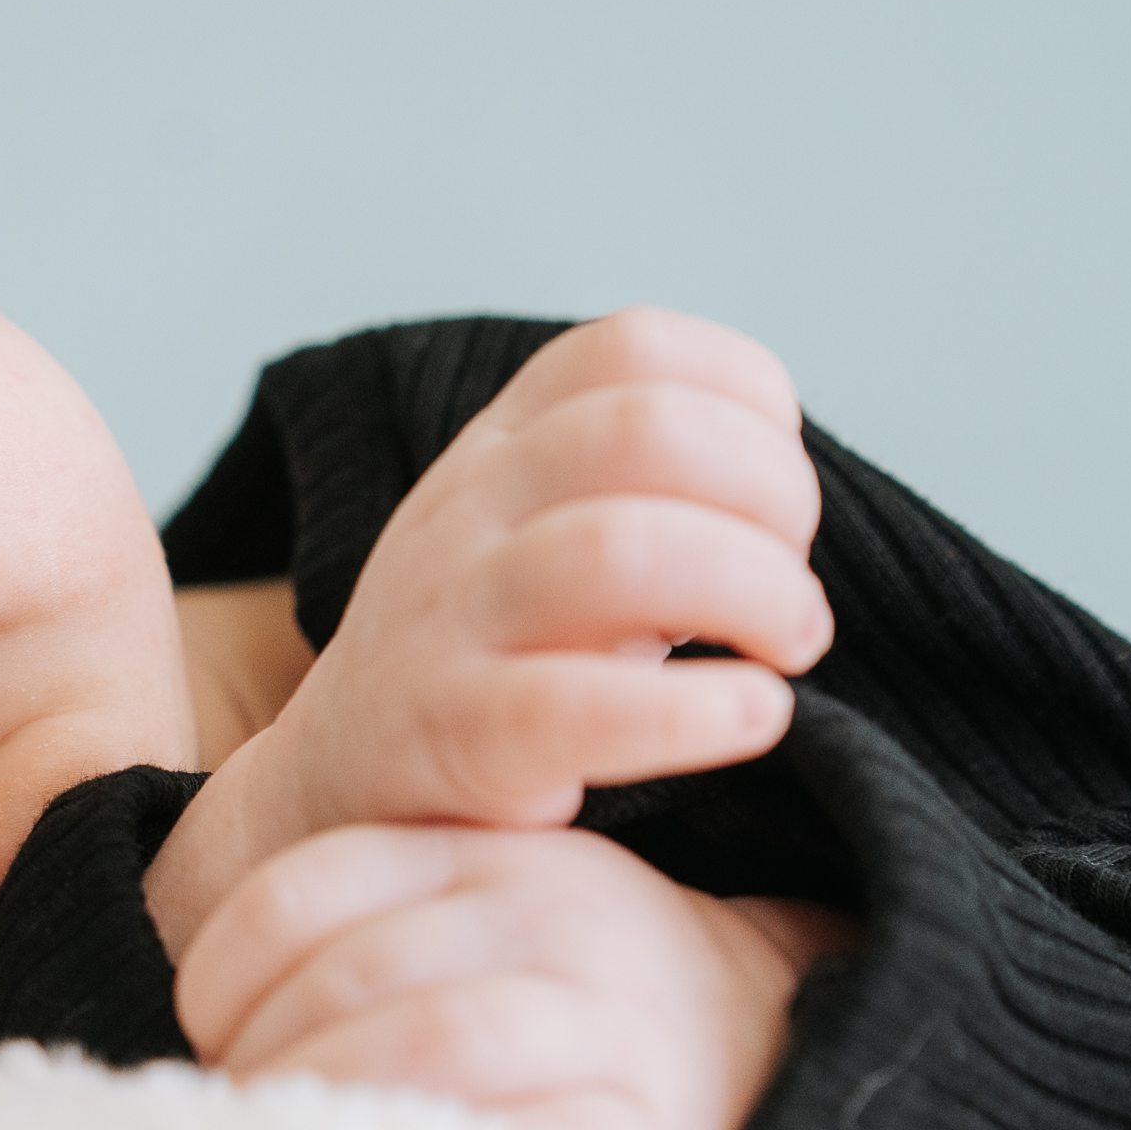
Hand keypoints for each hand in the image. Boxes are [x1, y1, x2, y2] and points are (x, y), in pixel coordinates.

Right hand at [150, 307, 829, 952]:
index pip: (634, 348)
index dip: (749, 405)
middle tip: (794, 594)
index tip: (777, 502)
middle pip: (645, 430)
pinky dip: (690, 712)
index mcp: (503, 443)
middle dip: (774, 499)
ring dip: (754, 592)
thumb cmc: (499, 656)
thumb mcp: (544, 530)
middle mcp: (469, 507)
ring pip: (617, 552)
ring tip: (788, 651)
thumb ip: (648, 484)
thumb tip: (791, 491)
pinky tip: (753, 719)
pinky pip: (570, 708)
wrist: (336, 780)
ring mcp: (448, 616)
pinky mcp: (448, 734)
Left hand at [176, 822, 850, 1129]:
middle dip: (266, 1063)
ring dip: (334, 1112)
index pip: (298, 892)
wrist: (750, 1022)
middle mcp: (548, 913)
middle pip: (354, 975)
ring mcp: (606, 1016)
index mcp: (477, 852)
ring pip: (439, 1042)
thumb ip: (352, 932)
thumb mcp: (462, 909)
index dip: (217, 977)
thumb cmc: (548, 984)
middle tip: (235, 1119)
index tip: (202, 1037)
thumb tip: (207, 1040)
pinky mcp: (648, 1122)